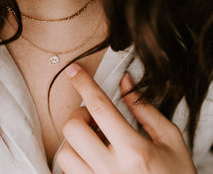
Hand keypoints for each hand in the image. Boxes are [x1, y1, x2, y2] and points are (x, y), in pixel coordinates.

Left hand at [56, 64, 196, 173]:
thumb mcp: (170, 140)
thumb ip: (144, 109)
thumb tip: (125, 82)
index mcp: (135, 152)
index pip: (100, 107)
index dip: (83, 84)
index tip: (73, 71)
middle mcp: (111, 170)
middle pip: (73, 128)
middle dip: (79, 115)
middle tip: (95, 118)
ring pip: (65, 152)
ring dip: (76, 140)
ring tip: (96, 141)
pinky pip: (67, 171)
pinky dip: (76, 158)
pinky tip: (93, 157)